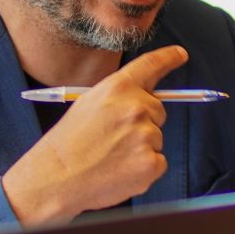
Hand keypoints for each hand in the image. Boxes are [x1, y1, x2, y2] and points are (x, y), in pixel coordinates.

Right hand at [2, 45, 188, 224]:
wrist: (54, 179)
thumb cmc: (68, 143)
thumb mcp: (89, 104)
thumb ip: (120, 97)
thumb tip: (145, 99)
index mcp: (119, 88)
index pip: (151, 65)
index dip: (169, 57)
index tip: (180, 54)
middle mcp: (136, 107)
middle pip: (158, 110)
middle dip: (143, 122)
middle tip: (114, 138)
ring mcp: (146, 135)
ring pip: (157, 138)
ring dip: (141, 147)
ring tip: (111, 157)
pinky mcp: (151, 162)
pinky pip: (159, 161)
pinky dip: (144, 168)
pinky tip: (120, 171)